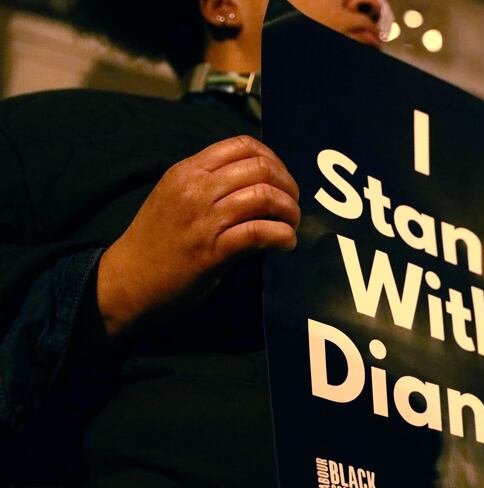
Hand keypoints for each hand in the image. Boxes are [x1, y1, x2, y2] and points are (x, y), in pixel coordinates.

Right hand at [97, 135, 299, 338]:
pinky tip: (285, 244)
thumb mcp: (176, 198)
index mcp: (187, 171)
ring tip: (291, 225)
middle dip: (288, 186)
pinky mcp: (212, 250)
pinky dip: (283, 236)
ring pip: (265, 196)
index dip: (273, 159)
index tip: (281, 180)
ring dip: (290, 212)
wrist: (126, 281)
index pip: (242, 145)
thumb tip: (259, 184)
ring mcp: (204, 218)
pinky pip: (260, 232)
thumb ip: (211, 185)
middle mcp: (195, 188)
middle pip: (261, 168)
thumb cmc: (155, 243)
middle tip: (292, 206)